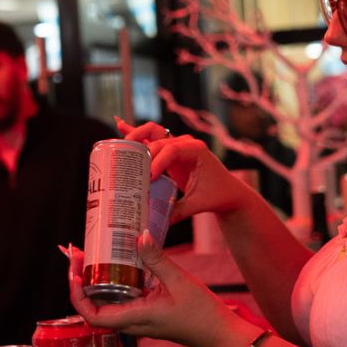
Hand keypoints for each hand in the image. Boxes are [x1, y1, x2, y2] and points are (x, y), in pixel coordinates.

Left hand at [67, 231, 232, 346]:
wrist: (218, 333)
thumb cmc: (201, 313)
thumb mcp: (179, 281)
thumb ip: (157, 259)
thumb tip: (140, 235)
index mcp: (135, 318)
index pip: (93, 316)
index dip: (77, 297)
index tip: (75, 274)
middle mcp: (132, 322)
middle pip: (94, 307)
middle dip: (81, 283)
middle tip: (77, 256)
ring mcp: (138, 320)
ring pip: (106, 303)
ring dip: (94, 283)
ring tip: (89, 257)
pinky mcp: (145, 314)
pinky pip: (121, 300)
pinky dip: (112, 284)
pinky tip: (116, 266)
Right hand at [118, 120, 245, 224]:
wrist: (226, 191)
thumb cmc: (217, 195)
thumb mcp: (199, 204)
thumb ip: (180, 211)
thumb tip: (159, 222)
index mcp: (196, 150)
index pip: (173, 149)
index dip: (159, 161)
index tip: (150, 177)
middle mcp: (185, 143)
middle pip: (158, 138)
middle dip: (143, 151)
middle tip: (132, 170)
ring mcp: (176, 145)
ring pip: (152, 132)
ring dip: (135, 135)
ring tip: (121, 146)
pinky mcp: (169, 152)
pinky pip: (150, 139)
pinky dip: (135, 132)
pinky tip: (119, 124)